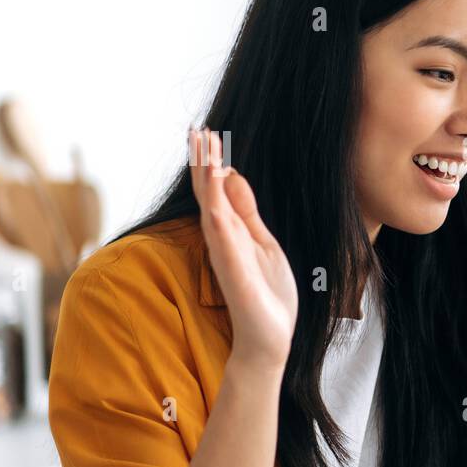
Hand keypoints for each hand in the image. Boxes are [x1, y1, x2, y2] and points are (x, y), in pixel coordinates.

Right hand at [189, 127, 297, 370]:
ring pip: (212, 206)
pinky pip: (223, 235)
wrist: (270, 337)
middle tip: (196, 128)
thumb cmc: (265, 293)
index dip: (210, 162)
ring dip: (207, 176)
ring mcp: (227, 254)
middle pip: (209, 193)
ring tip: (202, 145)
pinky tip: (217, 186)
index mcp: (231, 232)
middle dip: (203, 161)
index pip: (216, 191)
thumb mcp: (263, 243)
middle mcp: (223, 239)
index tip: (207, 133)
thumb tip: (233, 175)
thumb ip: (247, 213)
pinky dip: (218, 209)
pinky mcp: (234, 271)